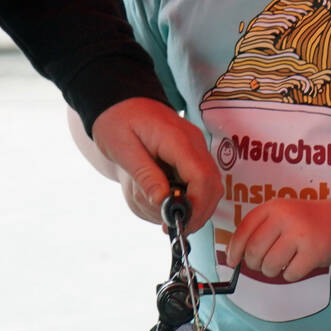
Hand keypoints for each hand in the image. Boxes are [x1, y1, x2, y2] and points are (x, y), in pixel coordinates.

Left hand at [91, 97, 222, 225]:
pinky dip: (193, 197)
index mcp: (177, 140)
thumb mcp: (123, 150)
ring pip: (211, 184)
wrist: (120, 101)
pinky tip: (174, 206)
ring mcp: (196, 148)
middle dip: (200, 211)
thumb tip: (162, 202)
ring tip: (172, 219)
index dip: (196, 203)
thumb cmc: (117, 122)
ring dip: (198, 206)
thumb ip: (145, 175)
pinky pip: (201, 180)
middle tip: (178, 229)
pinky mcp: (192, 154)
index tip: (180, 222)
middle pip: (213, 183)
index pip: (201, 176)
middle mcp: (194, 143)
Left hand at [224, 197, 330, 282]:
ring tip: (282, 264)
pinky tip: (299, 264)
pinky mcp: (314, 252)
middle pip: (254, 252)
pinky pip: (289, 274)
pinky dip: (291, 275)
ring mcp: (301, 235)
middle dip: (254, 264)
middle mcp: (286, 218)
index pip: (243, 231)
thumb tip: (234, 256)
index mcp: (274, 207)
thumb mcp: (282, 215)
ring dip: (272, 272)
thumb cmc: (308, 223)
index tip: (233, 261)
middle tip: (263, 264)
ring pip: (270, 266)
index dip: (234, 250)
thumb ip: (259, 229)